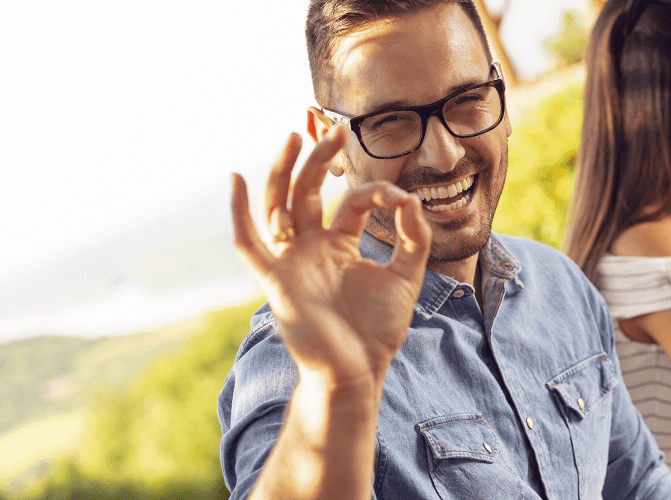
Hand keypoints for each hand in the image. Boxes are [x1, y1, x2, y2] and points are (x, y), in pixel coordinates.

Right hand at [230, 128, 431, 389]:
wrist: (359, 370)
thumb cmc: (378, 329)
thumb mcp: (407, 276)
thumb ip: (414, 236)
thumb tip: (410, 197)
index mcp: (338, 245)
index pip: (350, 202)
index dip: (374, 192)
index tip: (400, 198)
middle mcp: (310, 247)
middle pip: (308, 191)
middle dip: (318, 160)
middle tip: (334, 130)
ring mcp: (290, 260)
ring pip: (279, 205)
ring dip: (283, 171)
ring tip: (292, 137)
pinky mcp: (274, 279)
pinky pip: (249, 242)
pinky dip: (239, 211)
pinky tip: (236, 178)